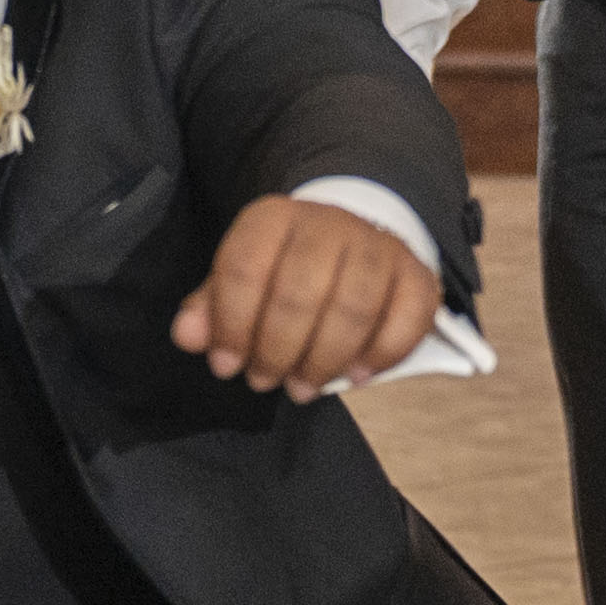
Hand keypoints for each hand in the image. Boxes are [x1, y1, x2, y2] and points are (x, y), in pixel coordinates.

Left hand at [170, 194, 441, 400]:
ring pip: (353, 308)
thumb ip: (211, 308)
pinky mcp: (417, 271)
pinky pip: (408, 316)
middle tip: (265, 381)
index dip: (230, 325)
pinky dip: (382, 354)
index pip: (244, 269)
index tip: (226, 364)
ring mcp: (377, 245)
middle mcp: (328, 223)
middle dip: (276, 350)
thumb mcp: (240, 279)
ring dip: (324, 360)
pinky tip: (356, 376)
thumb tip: (188, 337)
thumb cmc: (284, 268)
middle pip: (298, 294)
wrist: (349, 236)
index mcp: (273, 217)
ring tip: (303, 387)